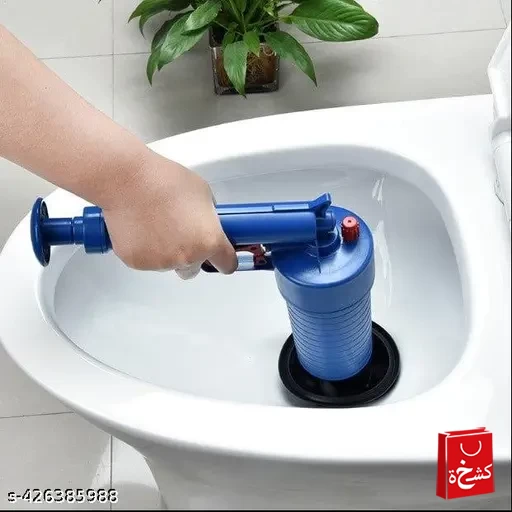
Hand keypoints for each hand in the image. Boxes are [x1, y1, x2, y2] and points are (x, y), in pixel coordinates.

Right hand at [101, 150, 237, 276]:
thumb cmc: (164, 181)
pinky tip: (142, 228)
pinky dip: (146, 249)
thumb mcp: (203, 194)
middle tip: (180, 233)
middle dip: (191, 255)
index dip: (225, 260)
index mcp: (209, 241)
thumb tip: (206, 224)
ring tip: (157, 223)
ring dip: (167, 251)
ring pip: (170, 264)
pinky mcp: (138, 262)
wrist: (127, 180)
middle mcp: (187, 257)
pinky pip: (147, 261)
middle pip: (195, 268)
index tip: (221, 258)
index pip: (227, 264)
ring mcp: (162, 262)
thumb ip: (209, 218)